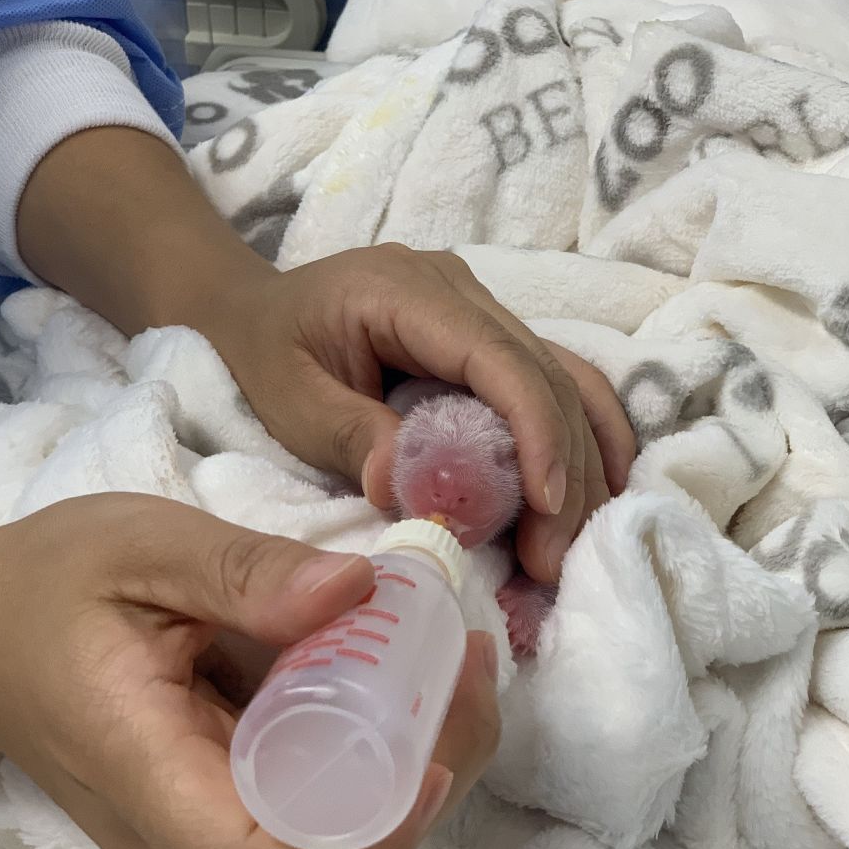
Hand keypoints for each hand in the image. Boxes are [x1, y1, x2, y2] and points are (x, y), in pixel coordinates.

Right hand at [0, 493, 499, 848]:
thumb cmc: (46, 582)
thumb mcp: (138, 544)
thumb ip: (240, 570)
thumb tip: (359, 591)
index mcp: (140, 763)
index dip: (361, 845)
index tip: (432, 765)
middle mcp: (172, 816)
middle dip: (420, 787)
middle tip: (468, 672)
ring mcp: (194, 812)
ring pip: (324, 832)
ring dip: (412, 763)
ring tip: (457, 661)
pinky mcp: (216, 787)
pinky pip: (308, 789)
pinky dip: (374, 742)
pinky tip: (407, 669)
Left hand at [200, 245, 636, 582]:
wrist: (247, 309)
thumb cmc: (261, 352)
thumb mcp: (288, 399)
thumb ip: (349, 436)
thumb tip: (406, 490)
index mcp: (407, 291)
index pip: (497, 357)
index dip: (536, 430)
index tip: (549, 506)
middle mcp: (461, 290)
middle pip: (544, 374)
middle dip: (564, 469)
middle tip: (552, 559)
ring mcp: (481, 309)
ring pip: (564, 378)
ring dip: (582, 462)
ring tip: (569, 543)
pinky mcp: (489, 337)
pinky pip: (555, 379)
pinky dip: (583, 434)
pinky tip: (600, 487)